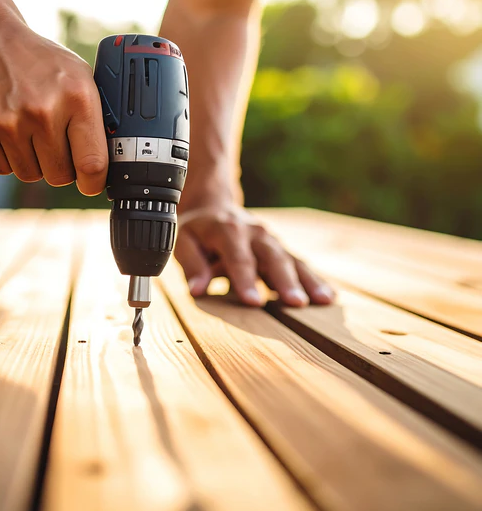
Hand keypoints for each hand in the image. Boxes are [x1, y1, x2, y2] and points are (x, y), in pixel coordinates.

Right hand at [0, 18, 107, 194]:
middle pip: (60, 175)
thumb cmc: (38, 61)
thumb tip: (110, 159)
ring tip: (29, 132)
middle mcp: (43, 111)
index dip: (94, 182)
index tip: (91, 183)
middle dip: (61, 167)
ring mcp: (8, 123)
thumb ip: (95, 117)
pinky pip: (2, 169)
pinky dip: (7, 158)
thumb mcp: (79, 76)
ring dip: (32, 162)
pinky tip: (8, 132)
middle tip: (56, 145)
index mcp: (77, 97)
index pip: (92, 163)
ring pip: (30, 174)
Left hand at [175, 202, 334, 306]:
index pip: (238, 257)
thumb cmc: (197, 229)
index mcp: (228, 229)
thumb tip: (197, 289)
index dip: (245, 279)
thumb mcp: (183, 240)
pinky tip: (328, 297)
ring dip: (308, 280)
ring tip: (323, 301)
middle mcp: (255, 232)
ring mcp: (272, 240)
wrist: (214, 206)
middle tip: (296, 303)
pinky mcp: (281, 249)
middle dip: (285, 280)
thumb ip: (191, 264)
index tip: (253, 302)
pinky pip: (300, 263)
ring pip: (292, 260)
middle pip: (273, 257)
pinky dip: (314, 279)